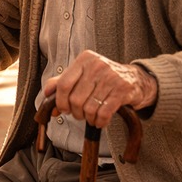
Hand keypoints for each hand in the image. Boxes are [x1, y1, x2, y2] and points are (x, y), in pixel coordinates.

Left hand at [41, 51, 156, 128]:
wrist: (135, 79)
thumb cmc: (103, 79)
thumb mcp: (83, 74)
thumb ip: (62, 82)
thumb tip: (46, 95)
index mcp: (85, 59)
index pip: (63, 84)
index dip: (60, 101)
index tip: (63, 109)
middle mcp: (97, 65)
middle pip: (75, 99)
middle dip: (75, 113)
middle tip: (80, 115)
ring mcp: (111, 77)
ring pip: (89, 108)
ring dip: (88, 119)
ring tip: (92, 117)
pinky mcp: (122, 90)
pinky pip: (103, 113)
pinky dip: (100, 122)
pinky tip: (101, 121)